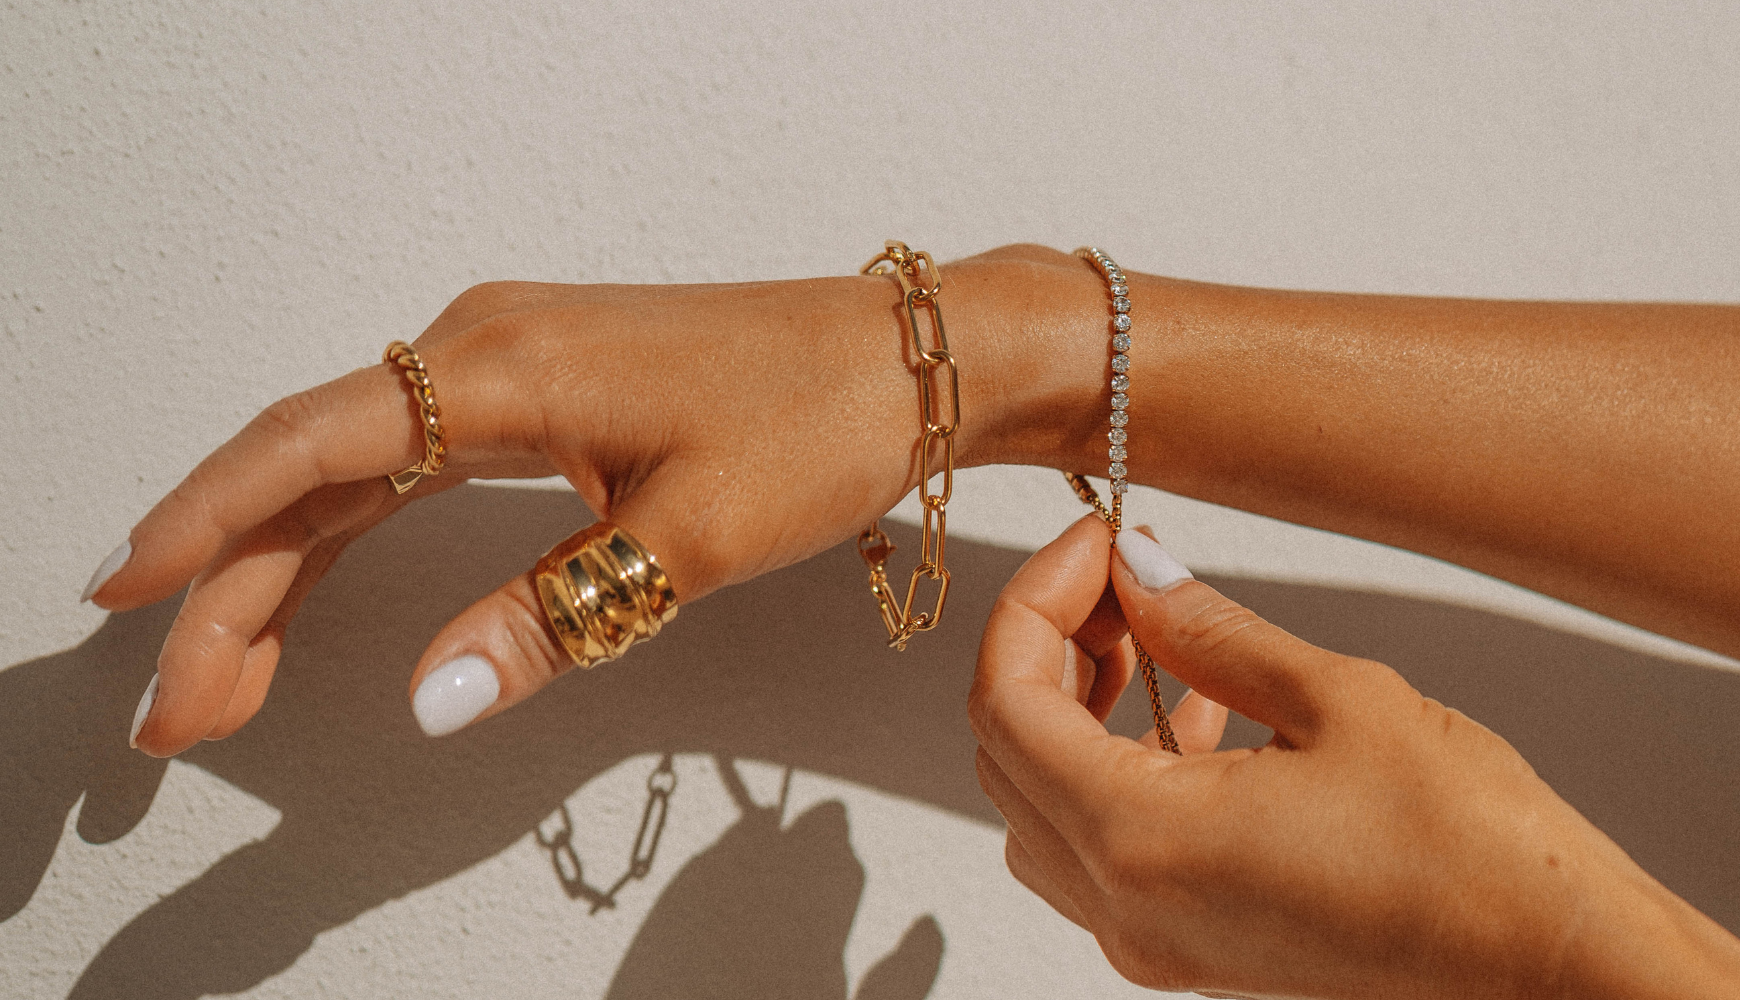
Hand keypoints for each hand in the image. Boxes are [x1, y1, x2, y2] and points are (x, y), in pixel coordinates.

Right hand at [92, 246, 1108, 757]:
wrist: (913, 359)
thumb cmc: (819, 422)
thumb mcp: (687, 539)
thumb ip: (549, 614)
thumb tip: (431, 695)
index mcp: (504, 365)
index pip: (310, 449)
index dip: (207, 525)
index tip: (130, 599)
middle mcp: (486, 344)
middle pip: (311, 469)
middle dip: (234, 589)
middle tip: (182, 709)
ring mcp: (511, 358)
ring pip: (351, 466)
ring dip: (280, 565)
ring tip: (227, 676)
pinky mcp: (544, 384)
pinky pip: (409, 454)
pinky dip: (352, 523)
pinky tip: (315, 579)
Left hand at [968, 515, 1739, 998]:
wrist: (1553, 963)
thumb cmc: (1473, 850)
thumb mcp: (1337, 698)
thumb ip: (1209, 630)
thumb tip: (1137, 576)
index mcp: (1142, 844)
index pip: (1005, 703)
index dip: (1033, 602)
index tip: (1092, 542)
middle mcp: (1126, 907)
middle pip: (1007, 754)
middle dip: (1046, 647)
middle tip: (1116, 578)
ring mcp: (1152, 938)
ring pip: (1042, 804)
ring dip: (1076, 708)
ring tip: (1154, 636)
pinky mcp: (1190, 946)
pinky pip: (1101, 848)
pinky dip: (1116, 768)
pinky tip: (1195, 713)